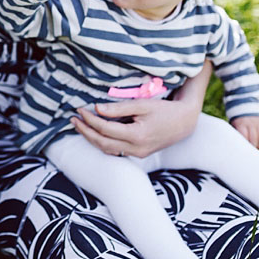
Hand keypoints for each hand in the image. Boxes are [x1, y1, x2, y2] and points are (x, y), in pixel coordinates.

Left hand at [69, 97, 200, 157]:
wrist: (185, 122)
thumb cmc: (165, 110)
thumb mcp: (142, 104)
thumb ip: (119, 108)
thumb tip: (96, 109)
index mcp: (136, 135)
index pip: (105, 129)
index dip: (90, 120)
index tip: (79, 110)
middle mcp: (136, 148)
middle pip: (102, 143)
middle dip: (85, 132)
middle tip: (73, 120)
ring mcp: (138, 154)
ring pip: (108, 150)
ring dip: (92, 139)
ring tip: (80, 126)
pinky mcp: (139, 154)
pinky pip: (116, 151)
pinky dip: (103, 143)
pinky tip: (95, 134)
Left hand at [231, 116, 258, 150]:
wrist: (246, 107)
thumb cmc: (238, 121)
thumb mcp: (234, 125)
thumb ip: (235, 134)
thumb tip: (235, 146)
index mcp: (242, 124)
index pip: (245, 136)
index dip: (246, 144)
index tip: (245, 151)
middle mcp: (251, 123)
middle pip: (254, 138)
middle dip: (253, 146)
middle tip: (251, 151)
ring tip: (256, 149)